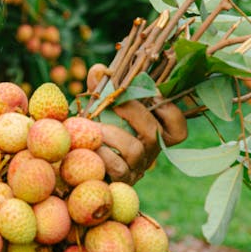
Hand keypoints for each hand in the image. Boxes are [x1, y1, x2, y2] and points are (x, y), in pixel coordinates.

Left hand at [86, 64, 187, 184]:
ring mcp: (136, 169)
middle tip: (114, 103)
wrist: (73, 164)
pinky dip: (103, 154)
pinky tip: (89, 146)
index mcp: (151, 135)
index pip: (177, 130)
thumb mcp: (97, 108)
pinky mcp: (120, 181)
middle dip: (134, 112)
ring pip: (135, 149)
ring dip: (112, 133)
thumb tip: (100, 70)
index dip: (170, 112)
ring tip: (93, 127)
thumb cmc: (92, 134)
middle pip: (154, 133)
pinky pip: (118, 168)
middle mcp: (149, 154)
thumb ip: (101, 89)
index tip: (152, 95)